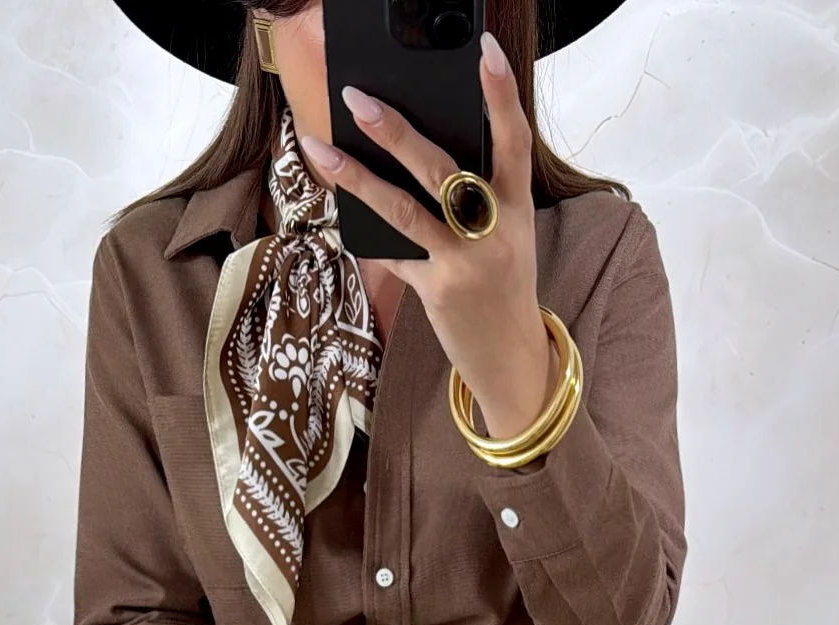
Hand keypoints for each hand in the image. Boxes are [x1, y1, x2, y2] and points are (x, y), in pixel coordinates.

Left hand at [298, 31, 558, 439]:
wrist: (511, 359)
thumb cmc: (502, 286)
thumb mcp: (505, 236)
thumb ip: (476, 197)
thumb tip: (413, 154)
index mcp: (518, 209)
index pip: (514, 141)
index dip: (501, 94)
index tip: (484, 50)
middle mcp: (493, 233)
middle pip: (442, 170)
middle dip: (398, 132)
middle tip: (359, 99)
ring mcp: (463, 264)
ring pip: (404, 211)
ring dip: (357, 178)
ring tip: (321, 149)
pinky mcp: (436, 292)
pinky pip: (392, 254)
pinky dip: (364, 235)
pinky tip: (336, 213)